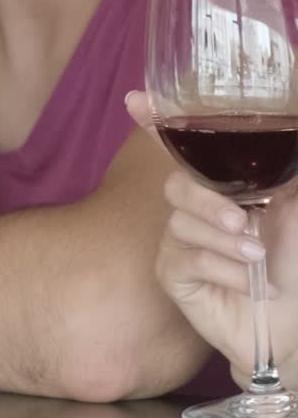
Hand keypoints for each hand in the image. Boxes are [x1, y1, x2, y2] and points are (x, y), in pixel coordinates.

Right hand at [126, 91, 297, 387]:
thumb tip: (293, 122)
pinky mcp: (172, 275)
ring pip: (182, 224)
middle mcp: (194, 205)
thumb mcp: (296, 203)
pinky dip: (224, 270)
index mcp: (220, 181)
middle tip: (244, 220)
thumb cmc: (294, 256)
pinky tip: (249, 283)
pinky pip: (186, 260)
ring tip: (258, 259)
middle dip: (206, 200)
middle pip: (176, 184)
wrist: (293, 316)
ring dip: (226, 242)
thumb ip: (282, 167)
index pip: (179, 143)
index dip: (154, 119)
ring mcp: (178, 240)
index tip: (135, 101)